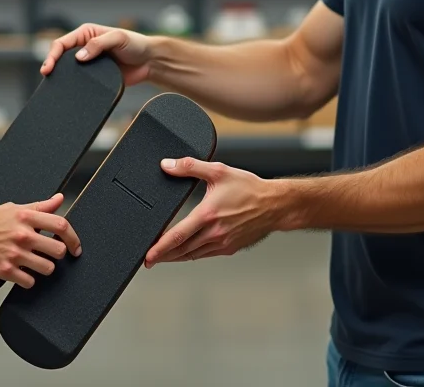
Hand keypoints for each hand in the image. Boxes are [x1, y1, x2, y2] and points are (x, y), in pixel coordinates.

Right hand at [0, 193, 81, 288]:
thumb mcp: (10, 208)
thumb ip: (38, 206)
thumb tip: (59, 200)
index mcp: (24, 216)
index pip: (61, 225)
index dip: (74, 237)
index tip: (75, 246)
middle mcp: (21, 234)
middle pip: (58, 249)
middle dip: (58, 254)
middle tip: (50, 255)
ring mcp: (14, 254)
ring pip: (47, 268)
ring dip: (44, 268)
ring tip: (34, 264)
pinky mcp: (5, 271)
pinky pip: (30, 282)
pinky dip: (28, 280)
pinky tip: (21, 273)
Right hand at [40, 23, 153, 84]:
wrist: (149, 62)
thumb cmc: (135, 44)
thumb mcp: (118, 38)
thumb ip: (98, 45)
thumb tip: (79, 57)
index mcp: (86, 33)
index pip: (63, 43)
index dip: (52, 54)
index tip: (48, 66)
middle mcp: (85, 47)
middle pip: (61, 56)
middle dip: (51, 64)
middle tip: (46, 75)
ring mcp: (89, 62)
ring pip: (68, 70)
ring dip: (60, 75)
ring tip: (52, 83)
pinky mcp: (95, 76)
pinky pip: (81, 81)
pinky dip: (73, 85)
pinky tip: (68, 90)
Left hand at [143, 158, 283, 267]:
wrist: (275, 205)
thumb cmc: (249, 188)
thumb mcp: (219, 171)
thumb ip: (190, 166)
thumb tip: (167, 164)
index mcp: (208, 215)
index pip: (177, 236)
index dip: (159, 248)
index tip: (147, 257)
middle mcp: (214, 233)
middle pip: (181, 250)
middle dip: (163, 256)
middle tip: (148, 259)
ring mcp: (222, 243)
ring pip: (192, 255)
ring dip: (175, 257)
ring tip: (162, 257)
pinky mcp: (229, 248)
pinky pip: (205, 254)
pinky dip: (192, 254)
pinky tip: (185, 251)